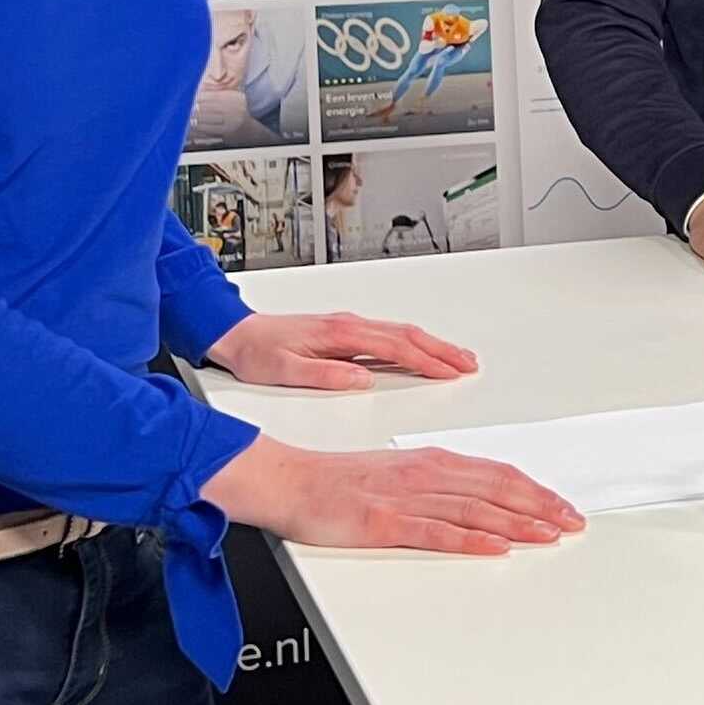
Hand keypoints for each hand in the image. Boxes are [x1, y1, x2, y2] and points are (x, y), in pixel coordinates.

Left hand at [208, 311, 480, 392]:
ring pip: (401, 332)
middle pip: (407, 335)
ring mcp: (349, 326)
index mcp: (340, 333)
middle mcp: (349, 325)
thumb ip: (324, 375)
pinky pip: (389, 335)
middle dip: (442, 350)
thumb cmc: (256, 352)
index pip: (394, 346)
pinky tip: (421, 353)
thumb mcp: (284, 370)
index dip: (426, 360)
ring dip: (432, 345)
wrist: (234, 333)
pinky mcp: (345, 332)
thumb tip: (361, 379)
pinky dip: (413, 343)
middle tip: (469, 364)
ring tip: (457, 359)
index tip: (451, 372)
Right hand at [209, 434, 580, 554]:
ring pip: (474, 510)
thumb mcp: (397, 474)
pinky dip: (470, 540)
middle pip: (495, 489)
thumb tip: (478, 499)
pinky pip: (435, 532)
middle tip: (573, 522)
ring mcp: (405, 499)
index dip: (535, 490)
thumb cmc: (339, 481)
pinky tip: (496, 548)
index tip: (563, 505)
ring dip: (517, 523)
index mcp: (431, 461)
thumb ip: (437, 484)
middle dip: (540, 506)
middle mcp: (425, 475)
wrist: (289, 480)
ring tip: (549, 535)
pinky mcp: (384, 523)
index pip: (497, 474)